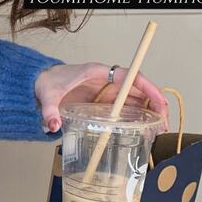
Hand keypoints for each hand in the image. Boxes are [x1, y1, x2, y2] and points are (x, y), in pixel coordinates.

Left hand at [35, 63, 169, 133]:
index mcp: (97, 73)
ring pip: (134, 99)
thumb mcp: (47, 95)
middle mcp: (106, 81)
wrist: (38, 83)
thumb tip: (53, 125)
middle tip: (163, 123)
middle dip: (154, 104)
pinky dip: (137, 117)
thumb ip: (49, 110)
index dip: (148, 88)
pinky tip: (144, 129)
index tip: (160, 102)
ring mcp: (105, 92)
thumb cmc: (46, 83)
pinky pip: (124, 107)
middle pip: (138, 89)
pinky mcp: (102, 102)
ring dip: (148, 112)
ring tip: (159, 129)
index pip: (130, 77)